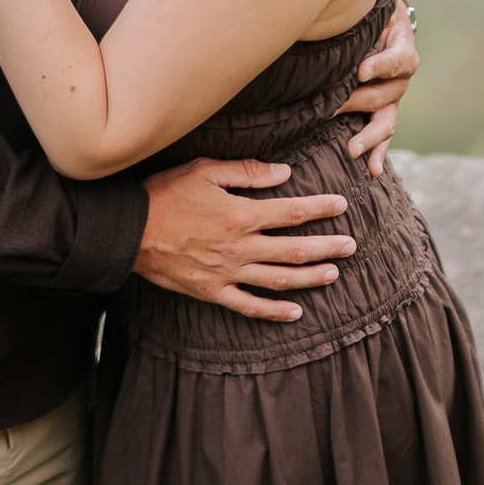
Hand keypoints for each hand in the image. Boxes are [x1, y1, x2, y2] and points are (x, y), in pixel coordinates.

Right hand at [135, 157, 356, 322]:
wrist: (131, 232)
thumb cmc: (165, 195)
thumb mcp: (204, 171)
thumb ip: (247, 172)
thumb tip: (285, 172)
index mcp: (241, 214)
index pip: (292, 212)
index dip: (320, 209)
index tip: (342, 206)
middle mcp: (240, 247)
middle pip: (294, 249)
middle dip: (327, 247)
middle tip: (352, 245)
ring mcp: (228, 273)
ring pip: (279, 280)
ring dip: (310, 278)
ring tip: (333, 274)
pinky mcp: (213, 292)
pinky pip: (250, 307)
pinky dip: (274, 312)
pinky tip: (295, 313)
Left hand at [340, 2, 417, 173]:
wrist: (381, 25)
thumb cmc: (373, 16)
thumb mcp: (373, 11)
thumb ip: (360, 18)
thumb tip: (328, 20)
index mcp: (403, 51)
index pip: (398, 60)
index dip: (380, 66)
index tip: (360, 71)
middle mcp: (401, 80)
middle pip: (385, 95)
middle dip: (358, 102)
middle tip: (336, 108)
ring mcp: (393, 99)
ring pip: (386, 122)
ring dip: (369, 137)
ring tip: (352, 150)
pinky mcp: (383, 113)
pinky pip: (383, 136)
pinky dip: (378, 153)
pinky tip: (372, 170)